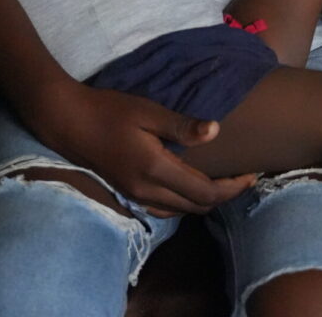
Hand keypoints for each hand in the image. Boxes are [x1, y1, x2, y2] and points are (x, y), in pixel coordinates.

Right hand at [25, 80, 254, 216]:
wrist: (69, 122)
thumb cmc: (110, 110)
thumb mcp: (147, 111)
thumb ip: (182, 125)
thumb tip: (216, 130)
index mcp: (156, 170)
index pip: (204, 192)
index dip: (232, 187)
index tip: (252, 173)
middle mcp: (147, 190)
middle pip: (197, 207)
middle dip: (225, 196)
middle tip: (244, 176)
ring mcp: (136, 195)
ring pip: (181, 211)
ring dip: (205, 201)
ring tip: (224, 180)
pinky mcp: (129, 193)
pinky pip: (166, 208)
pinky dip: (185, 202)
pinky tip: (192, 184)